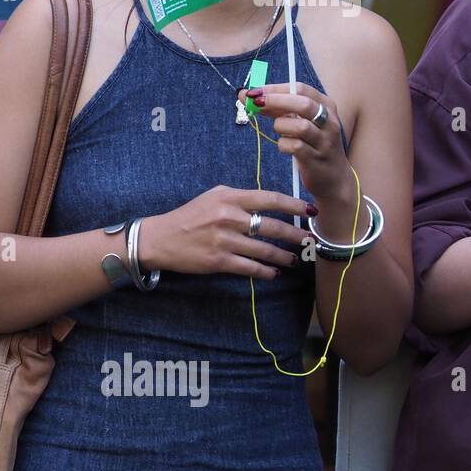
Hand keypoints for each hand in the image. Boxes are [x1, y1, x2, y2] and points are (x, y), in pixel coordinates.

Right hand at [138, 185, 313, 280]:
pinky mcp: (219, 261)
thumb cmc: (188, 216)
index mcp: (229, 198)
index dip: (294, 205)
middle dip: (296, 235)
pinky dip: (266, 272)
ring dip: (284, 256)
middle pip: (273, 226)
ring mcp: (224, 240)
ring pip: (265, 250)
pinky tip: (274, 273)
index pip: (270, 199)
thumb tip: (269, 203)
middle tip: (310, 241)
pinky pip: (251, 268)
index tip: (311, 211)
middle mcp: (229, 217)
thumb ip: (239, 198)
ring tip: (295, 259)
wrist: (160, 239)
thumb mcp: (212, 197)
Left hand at [243, 83, 352, 205]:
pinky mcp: (316, 158)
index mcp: (325, 106)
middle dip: (274, 101)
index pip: (300, 89)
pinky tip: (284, 147)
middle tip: (254, 103)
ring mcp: (324, 141)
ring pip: (300, 126)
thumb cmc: (311, 143)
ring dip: (280, 126)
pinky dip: (283, 145)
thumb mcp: (299, 120)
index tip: (253, 92)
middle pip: (302, 104)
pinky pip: (295, 147)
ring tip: (280, 132)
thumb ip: (277, 108)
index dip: (274, 89)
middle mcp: (329, 121)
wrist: (333, 177)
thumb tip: (246, 95)